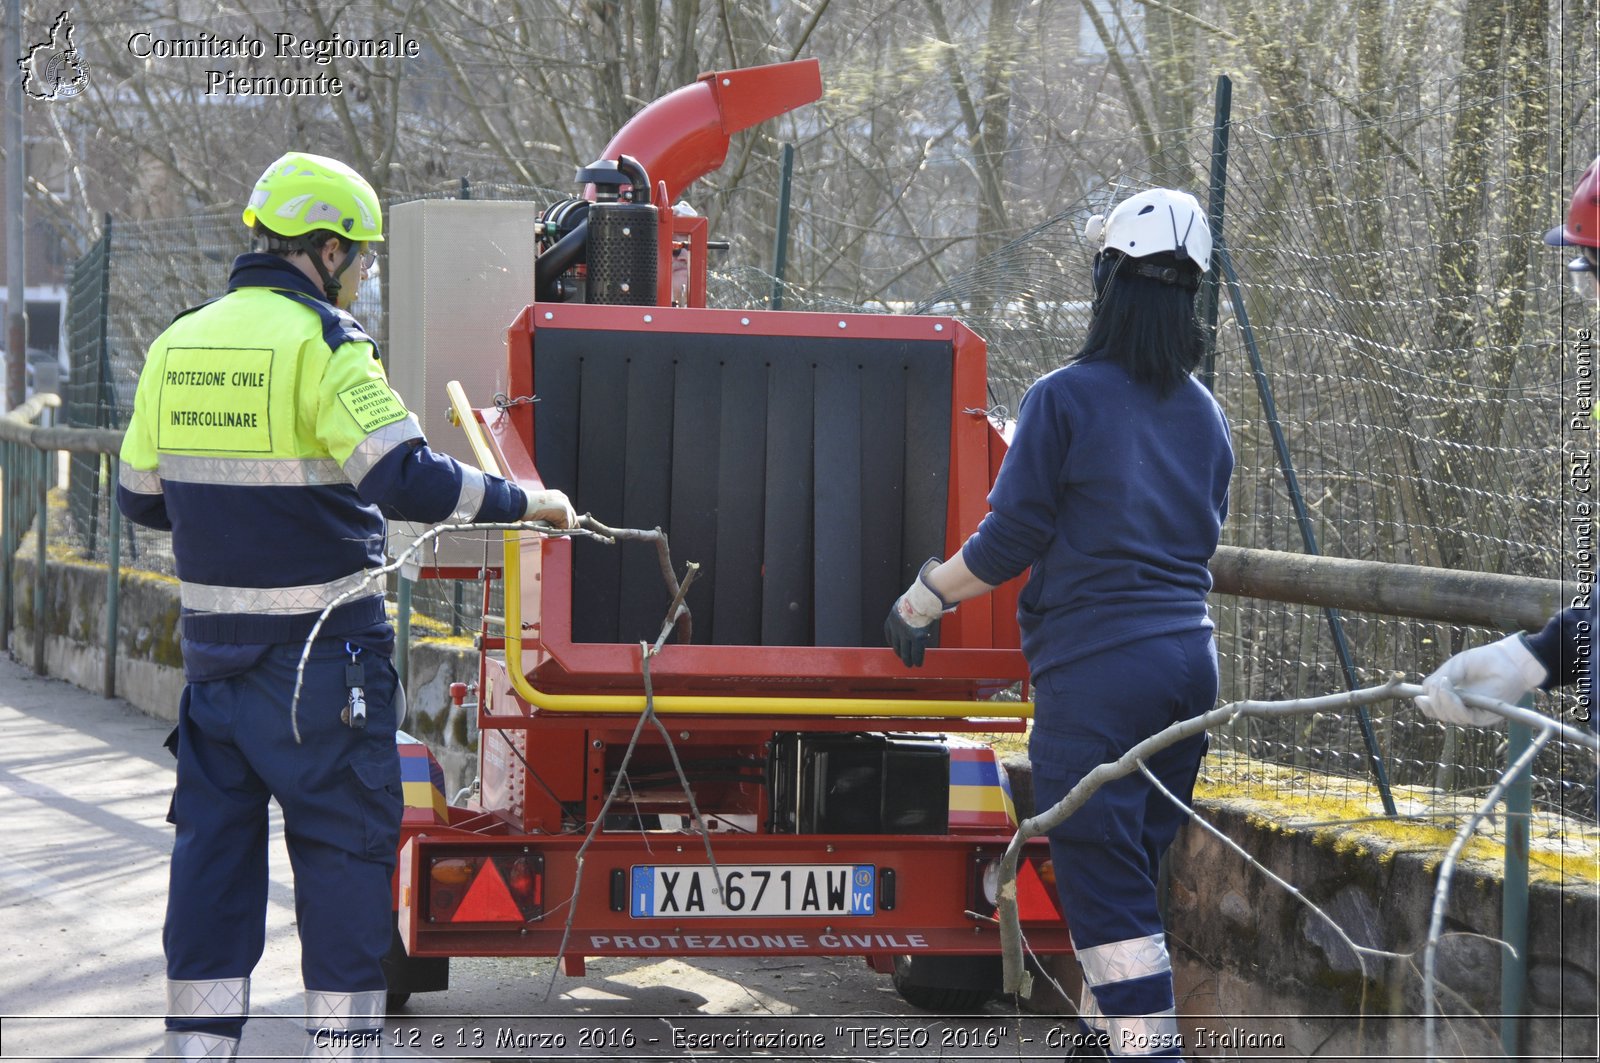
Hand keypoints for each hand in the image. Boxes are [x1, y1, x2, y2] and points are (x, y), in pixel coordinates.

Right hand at [523, 488, 575, 528]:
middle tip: (554, 533)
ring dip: (560, 530)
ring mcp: (565, 505)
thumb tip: (556, 526)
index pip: (568, 510)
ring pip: (570, 524)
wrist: (522, 502)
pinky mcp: (564, 513)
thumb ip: (550, 515)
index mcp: (558, 496)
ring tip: (549, 532)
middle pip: (572, 517)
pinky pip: (565, 528)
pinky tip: (549, 533)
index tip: (561, 528)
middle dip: (566, 527)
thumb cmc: (526, 506)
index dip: (565, 521)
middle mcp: (564, 499)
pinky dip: (558, 533)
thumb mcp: (540, 509)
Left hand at [884, 558, 950, 667]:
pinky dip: (917, 659)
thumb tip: (911, 613)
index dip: (893, 643)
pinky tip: (918, 664)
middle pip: (897, 645)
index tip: (896, 647)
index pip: (890, 635)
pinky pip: (917, 652)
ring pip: (906, 651)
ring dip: (908, 659)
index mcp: (892, 619)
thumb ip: (905, 612)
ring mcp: (906, 635)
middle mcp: (896, 629)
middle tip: (903, 659)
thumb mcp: (904, 604)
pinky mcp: (917, 638)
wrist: (922, 599)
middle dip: (900, 653)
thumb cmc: (917, 598)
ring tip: (910, 664)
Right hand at [1415, 634, 1546, 726]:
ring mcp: (1472, 712)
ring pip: (1449, 716)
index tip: (1418, 697)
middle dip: (1432, 701)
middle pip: (1438, 713)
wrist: (1508, 660)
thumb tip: (1422, 694)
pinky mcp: (1484, 716)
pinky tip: (1451, 692)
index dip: (1425, 705)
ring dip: (1442, 702)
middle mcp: (1461, 707)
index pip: (1434, 708)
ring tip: (1444, 685)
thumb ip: (1437, 680)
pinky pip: (1464, 716)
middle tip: (1438, 685)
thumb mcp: (1453, 667)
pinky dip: (1453, 705)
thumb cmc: (1483, 661)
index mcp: (1452, 696)